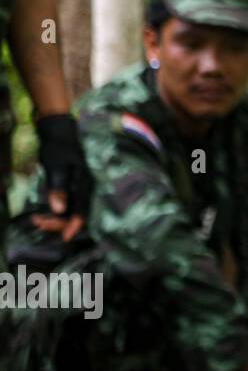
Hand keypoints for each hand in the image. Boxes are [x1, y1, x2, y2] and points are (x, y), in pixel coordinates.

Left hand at [33, 114, 90, 240]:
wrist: (60, 132)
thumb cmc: (59, 147)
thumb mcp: (56, 167)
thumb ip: (58, 188)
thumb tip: (59, 210)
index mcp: (86, 184)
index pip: (83, 211)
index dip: (74, 225)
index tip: (64, 237)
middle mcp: (87, 188)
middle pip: (77, 214)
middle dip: (59, 223)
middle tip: (39, 223)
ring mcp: (81, 188)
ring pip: (71, 211)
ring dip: (55, 219)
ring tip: (37, 220)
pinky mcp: (74, 188)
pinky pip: (68, 206)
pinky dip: (55, 212)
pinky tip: (41, 214)